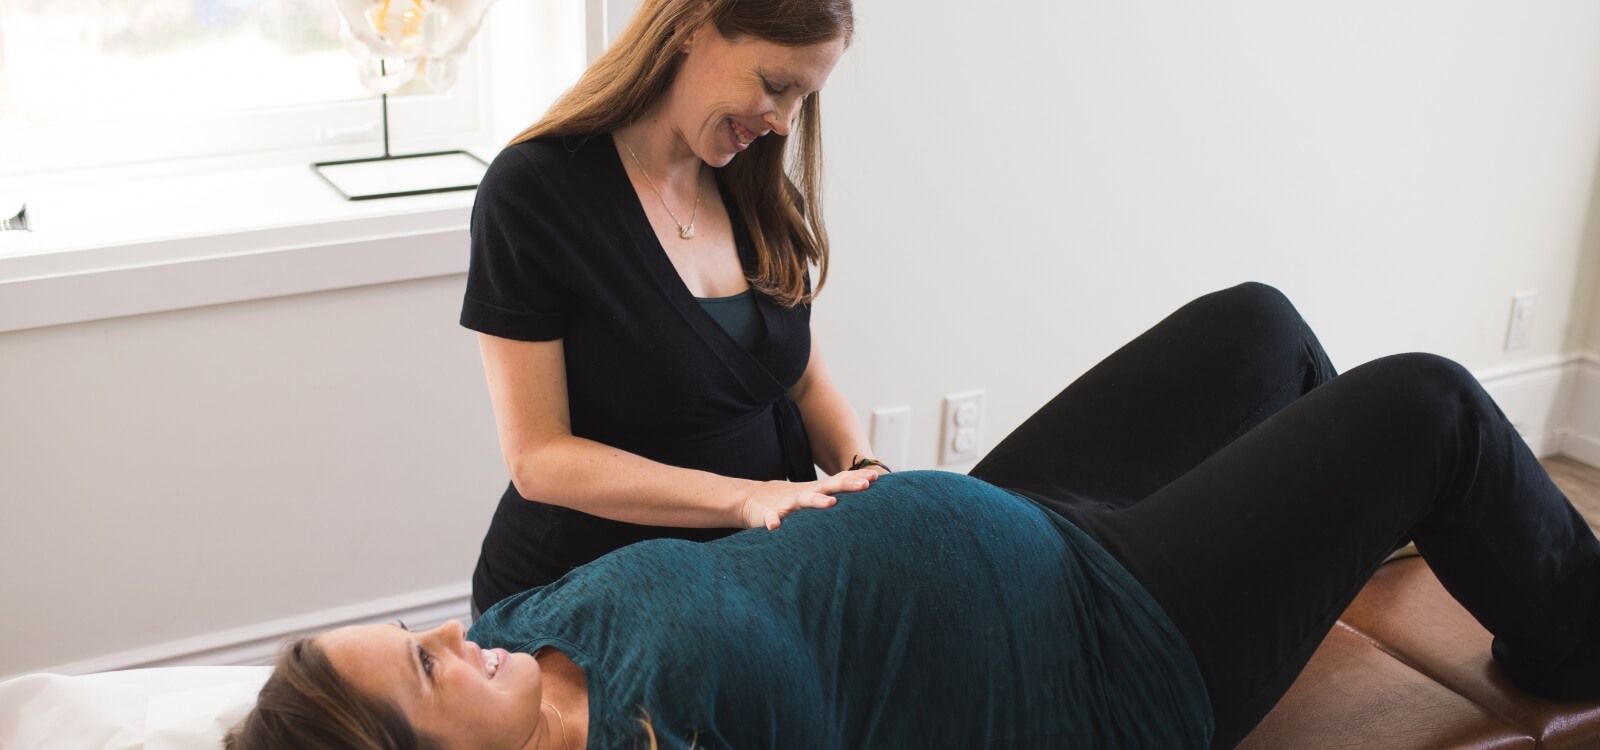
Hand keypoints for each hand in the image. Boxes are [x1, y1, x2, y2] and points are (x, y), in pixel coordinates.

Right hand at [739, 469, 879, 529]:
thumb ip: (833, 494)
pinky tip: (775, 526)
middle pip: (828, 486)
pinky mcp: (769, 514)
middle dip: (847, 485)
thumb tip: (861, 494)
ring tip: (831, 503)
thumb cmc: (791, 500)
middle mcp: (804, 493)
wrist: (753, 499)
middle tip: (865, 485)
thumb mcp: (813, 495)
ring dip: (817, 501)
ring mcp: (787, 503)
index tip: (876, 476)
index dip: (857, 478)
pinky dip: (773, 521)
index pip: (840, 480)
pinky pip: (771, 518)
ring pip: (803, 500)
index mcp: (816, 490)